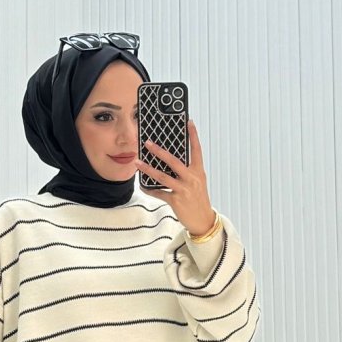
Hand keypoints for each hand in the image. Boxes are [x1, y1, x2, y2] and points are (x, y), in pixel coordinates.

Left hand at [134, 119, 215, 236]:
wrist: (203, 220)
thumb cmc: (199, 199)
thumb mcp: (197, 182)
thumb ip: (188, 171)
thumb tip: (172, 160)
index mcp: (198, 171)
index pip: (196, 150)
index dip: (193, 135)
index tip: (189, 122)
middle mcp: (191, 179)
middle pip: (174, 161)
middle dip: (159, 151)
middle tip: (148, 143)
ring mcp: (183, 190)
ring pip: (163, 176)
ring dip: (148, 169)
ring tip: (138, 162)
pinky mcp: (176, 201)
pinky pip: (159, 193)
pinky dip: (150, 189)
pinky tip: (143, 185)